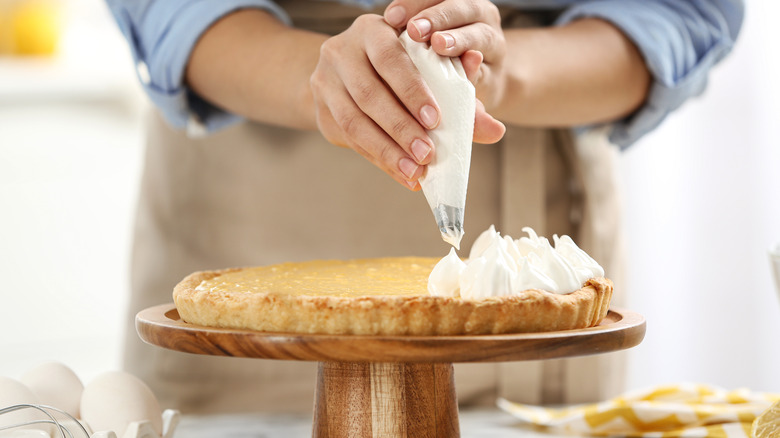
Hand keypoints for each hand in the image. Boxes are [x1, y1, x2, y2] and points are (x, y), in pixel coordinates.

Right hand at [311, 13, 504, 190]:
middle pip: (369, 94)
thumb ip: (463, 96)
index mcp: (372, 31)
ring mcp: (325, 81)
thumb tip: (496, 130)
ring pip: (354, 121)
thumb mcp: (431, 73)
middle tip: (427, 154)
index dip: (412, 89)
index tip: (436, 118)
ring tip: (415, 171)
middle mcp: (341, 51)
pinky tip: (402, 173)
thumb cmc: (402, 70)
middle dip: (401, 128)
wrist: (348, 72)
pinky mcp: (319, 110)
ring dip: (388, 150)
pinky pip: (348, 140)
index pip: (391, 58)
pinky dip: (379, 159)